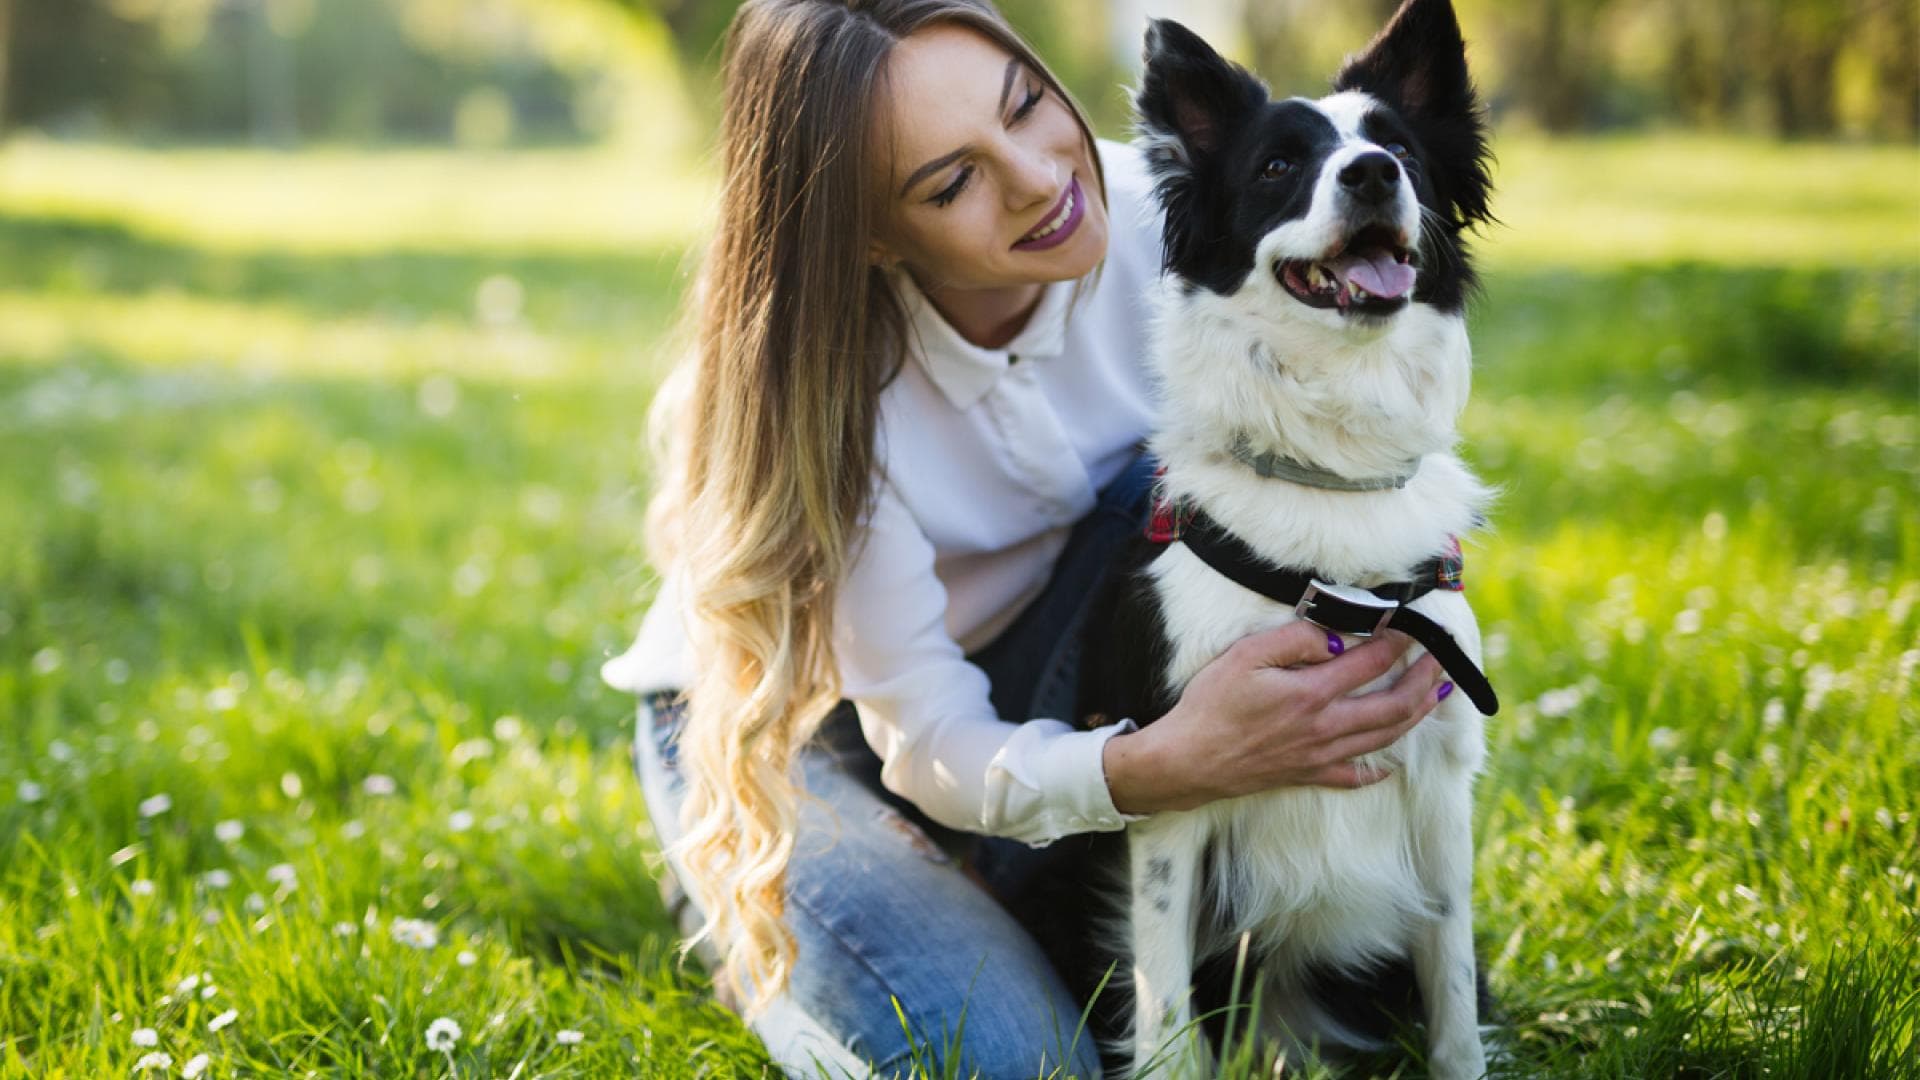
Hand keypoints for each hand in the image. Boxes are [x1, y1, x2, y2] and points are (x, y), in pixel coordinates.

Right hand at [1101, 622, 1449, 813]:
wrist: (1186, 761)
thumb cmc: (1210, 706)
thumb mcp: (1246, 657)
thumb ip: (1294, 641)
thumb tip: (1335, 638)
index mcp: (1312, 693)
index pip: (1371, 662)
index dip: (1399, 641)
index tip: (1412, 625)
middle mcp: (1325, 727)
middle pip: (1394, 705)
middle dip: (1425, 680)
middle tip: (1442, 661)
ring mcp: (1319, 755)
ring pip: (1384, 738)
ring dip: (1416, 716)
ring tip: (1435, 698)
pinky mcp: (1306, 775)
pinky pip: (1353, 776)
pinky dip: (1377, 771)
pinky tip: (1389, 765)